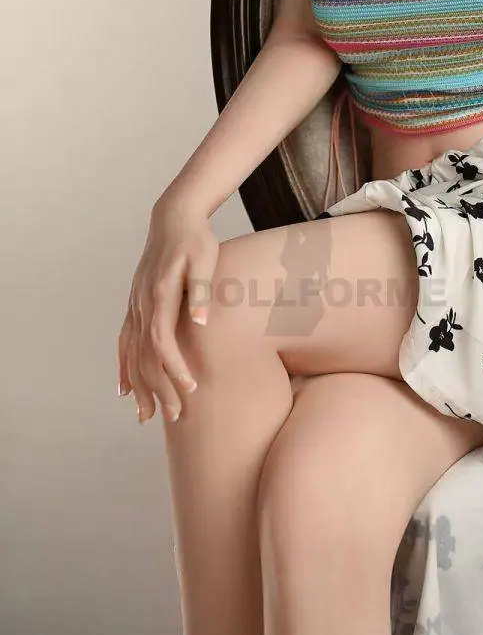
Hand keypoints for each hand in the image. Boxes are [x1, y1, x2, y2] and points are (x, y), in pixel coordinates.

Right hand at [117, 198, 219, 423]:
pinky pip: (124, 342)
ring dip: (139, 386)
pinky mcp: (135, 305)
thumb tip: (202, 323)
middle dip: (157, 388)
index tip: (190, 389)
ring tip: (147, 415)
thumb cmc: (196, 240)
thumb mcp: (206, 260)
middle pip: (145, 355)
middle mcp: (142, 303)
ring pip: (131, 354)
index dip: (174, 367)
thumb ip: (203, 291)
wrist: (173, 218)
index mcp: (160, 293)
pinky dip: (124, 367)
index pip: (162, 341)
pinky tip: (125, 390)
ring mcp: (135, 306)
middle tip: (173, 416)